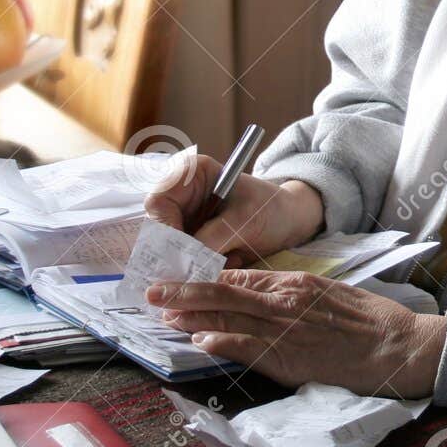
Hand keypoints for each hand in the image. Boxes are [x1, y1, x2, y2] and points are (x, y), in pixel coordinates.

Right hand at [143, 155, 323, 263]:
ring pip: (167, 250)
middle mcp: (181, 195)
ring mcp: (184, 220)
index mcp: (191, 173)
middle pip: (157, 229)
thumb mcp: (244, 221)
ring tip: (222, 265)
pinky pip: (182, 261)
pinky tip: (227, 265)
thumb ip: (212, 238)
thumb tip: (185, 262)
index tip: (181, 253)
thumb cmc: (271, 208)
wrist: (289, 222)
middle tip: (192, 273)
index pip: (158, 202)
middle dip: (174, 253)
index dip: (165, 229)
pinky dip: (199, 269)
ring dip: (189, 264)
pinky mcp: (191, 242)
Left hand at [147, 270, 446, 397]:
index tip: (178, 281)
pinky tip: (201, 338)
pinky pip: (250, 347)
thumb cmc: (369, 321)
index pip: (239, 279)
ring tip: (163, 314)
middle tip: (152, 291)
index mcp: (294, 283)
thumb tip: (263, 293)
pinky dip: (224, 340)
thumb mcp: (329, 293)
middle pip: (224, 292)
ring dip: (192, 314)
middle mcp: (284, 300)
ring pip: (230, 315)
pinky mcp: (292, 356)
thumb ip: (294, 293)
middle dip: (184, 291)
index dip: (204, 281)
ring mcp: (286, 328)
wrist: (398, 344)